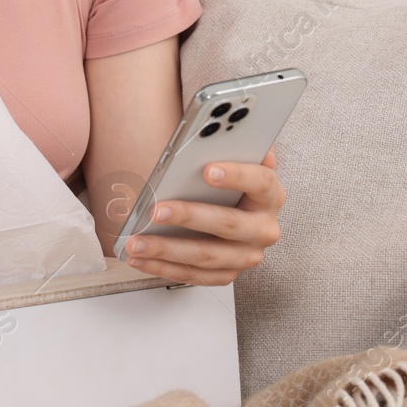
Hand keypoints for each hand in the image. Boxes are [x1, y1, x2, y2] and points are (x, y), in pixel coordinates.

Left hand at [121, 148, 282, 286]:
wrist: (232, 211)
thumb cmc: (228, 183)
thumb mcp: (234, 159)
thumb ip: (233, 145)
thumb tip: (224, 130)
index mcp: (269, 195)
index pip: (261, 182)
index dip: (237, 175)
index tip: (208, 170)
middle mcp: (263, 228)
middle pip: (229, 224)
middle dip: (190, 216)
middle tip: (157, 210)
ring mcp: (246, 255)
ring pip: (207, 256)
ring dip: (167, 249)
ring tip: (136, 242)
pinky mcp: (227, 273)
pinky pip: (194, 275)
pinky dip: (163, 267)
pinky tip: (140, 258)